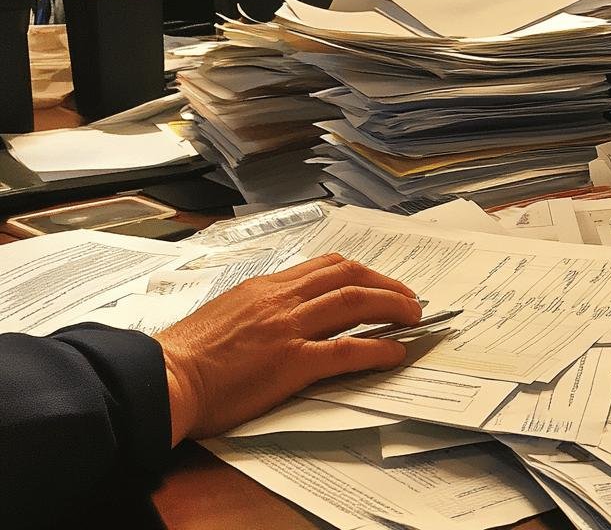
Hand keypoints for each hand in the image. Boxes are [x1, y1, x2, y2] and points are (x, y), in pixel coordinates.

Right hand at [156, 253, 420, 443]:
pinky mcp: (291, 362)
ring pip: (355, 302)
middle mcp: (281, 299)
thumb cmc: (186, 355)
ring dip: (393, 307)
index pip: (326, 266)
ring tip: (415, 318)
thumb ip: (261, 307)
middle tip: (411, 299)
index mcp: (265, 287)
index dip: (361, 272)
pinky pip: (348, 349)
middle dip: (387, 285)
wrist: (162, 378)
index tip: (380, 282)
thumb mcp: (227, 313)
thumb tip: (289, 312)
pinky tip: (396, 353)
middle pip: (349, 276)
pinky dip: (378, 348)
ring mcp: (288, 328)